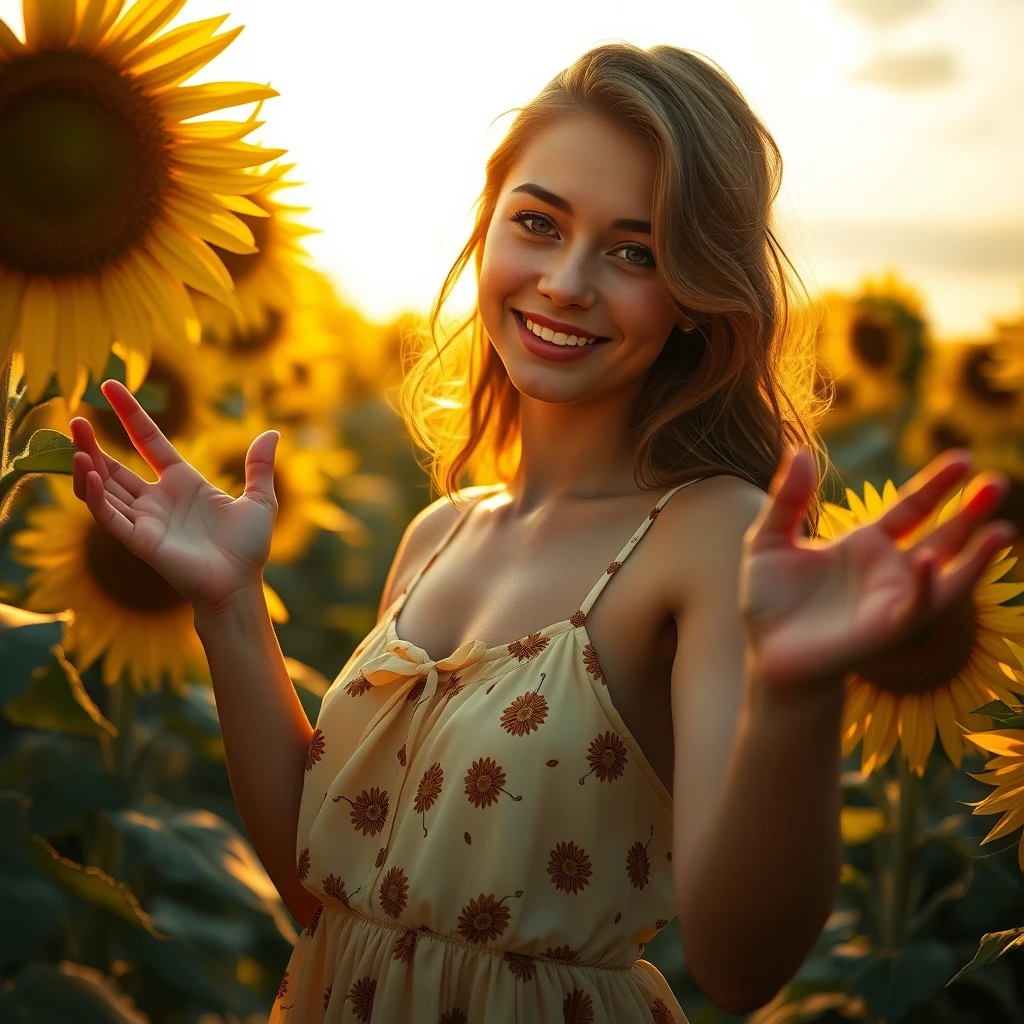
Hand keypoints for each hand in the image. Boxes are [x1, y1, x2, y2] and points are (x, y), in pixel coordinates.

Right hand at [70, 379, 279, 616]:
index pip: (149, 440)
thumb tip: (272, 432)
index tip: (110, 386)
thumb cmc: (248, 548)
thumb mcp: (259, 500)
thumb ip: (259, 467)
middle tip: (73, 419)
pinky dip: (96, 495)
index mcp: (183, 483)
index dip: (130, 414)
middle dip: (92, 444)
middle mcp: (158, 499)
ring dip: (87, 465)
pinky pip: (109, 515)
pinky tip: (88, 472)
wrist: (241, 585)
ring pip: (104, 488)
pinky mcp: (139, 541)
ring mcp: (145, 520)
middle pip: (115, 465)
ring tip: (75, 439)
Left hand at [740, 446, 1017, 690]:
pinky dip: (927, 586)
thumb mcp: (769, 539)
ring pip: (948, 573)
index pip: (912, 507)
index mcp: (866, 544)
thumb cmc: (770, 601)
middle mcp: (890, 570)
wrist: (767, 653)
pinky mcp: (887, 628)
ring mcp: (894, 599)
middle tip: (998, 483)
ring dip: (978, 555)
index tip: (964, 458)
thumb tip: (800, 452)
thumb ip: (786, 498)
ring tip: (1004, 530)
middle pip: (943, 534)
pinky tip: (931, 561)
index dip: (938, 485)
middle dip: (972, 511)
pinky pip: (917, 606)